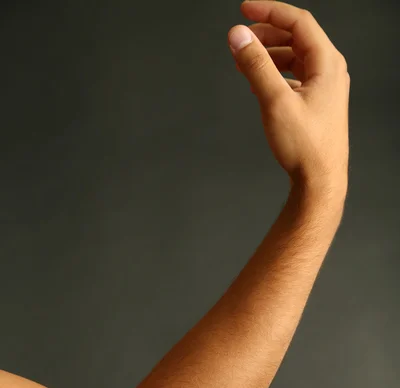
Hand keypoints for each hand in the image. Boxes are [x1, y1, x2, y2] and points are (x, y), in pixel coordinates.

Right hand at [229, 1, 349, 193]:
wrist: (319, 180)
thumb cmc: (306, 146)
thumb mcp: (275, 101)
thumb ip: (256, 65)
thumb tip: (238, 36)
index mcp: (327, 63)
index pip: (298, 22)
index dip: (270, 12)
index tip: (245, 10)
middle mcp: (330, 72)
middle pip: (297, 38)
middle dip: (267, 35)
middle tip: (242, 37)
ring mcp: (325, 88)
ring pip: (295, 59)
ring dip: (269, 56)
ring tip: (245, 62)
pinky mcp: (317, 104)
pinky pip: (295, 78)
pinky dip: (276, 75)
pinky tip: (259, 84)